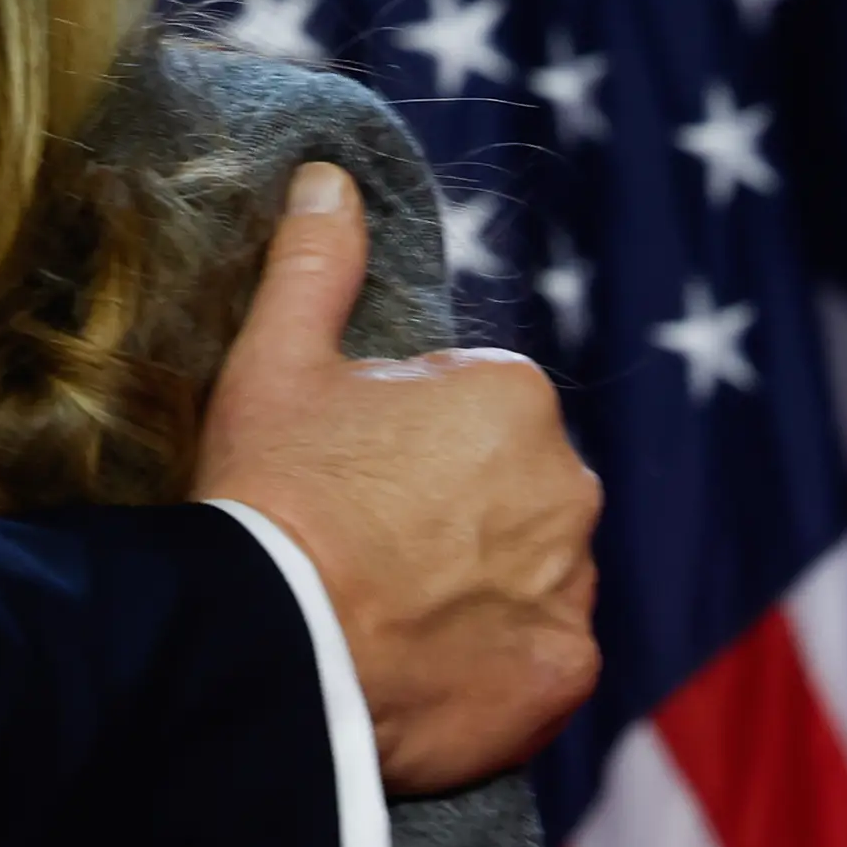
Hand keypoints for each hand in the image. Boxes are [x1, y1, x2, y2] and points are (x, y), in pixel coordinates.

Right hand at [192, 163, 603, 793]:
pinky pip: (540, 655)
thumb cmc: (273, 495)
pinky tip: (423, 662)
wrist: (272, 654)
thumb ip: (315, 262)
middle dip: (453, 510)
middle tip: (361, 545)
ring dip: (478, 586)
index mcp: (512, 395)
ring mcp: (573, 585)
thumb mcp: (274, 363)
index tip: (344, 476)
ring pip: (530, 572)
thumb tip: (328, 177)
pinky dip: (496, 660)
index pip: (467, 407)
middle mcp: (569, 483)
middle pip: (509, 489)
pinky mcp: (565, 669)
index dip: (397, 440)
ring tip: (387, 611)